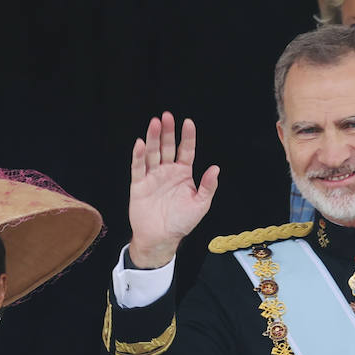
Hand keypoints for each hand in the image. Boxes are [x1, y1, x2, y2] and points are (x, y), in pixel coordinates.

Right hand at [127, 112, 220, 268]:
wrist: (161, 238)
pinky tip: (140, 144)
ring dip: (153, 138)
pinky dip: (138, 156)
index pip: (186, 150)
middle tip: (167, 116)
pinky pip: (138, 167)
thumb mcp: (200, 205)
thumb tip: (216, 169)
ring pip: (153, 153)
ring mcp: (153, 176)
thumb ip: (207, 187)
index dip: (187, 136)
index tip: (188, 122)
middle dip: (167, 131)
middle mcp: (167, 171)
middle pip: (168, 146)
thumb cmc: (181, 222)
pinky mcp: (139, 184)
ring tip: (154, 123)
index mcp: (183, 173)